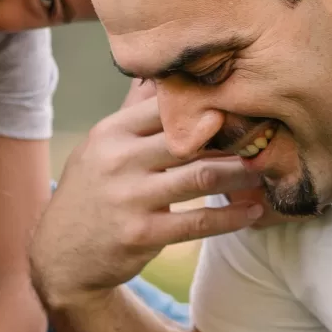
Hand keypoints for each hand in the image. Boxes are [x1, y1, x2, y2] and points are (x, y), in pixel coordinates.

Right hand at [32, 84, 267, 306]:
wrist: (60, 258)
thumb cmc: (91, 194)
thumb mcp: (100, 148)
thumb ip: (132, 115)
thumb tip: (156, 73)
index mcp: (111, 132)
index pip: (168, 105)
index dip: (209, 103)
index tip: (244, 103)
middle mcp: (119, 160)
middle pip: (191, 136)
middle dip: (235, 134)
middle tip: (270, 132)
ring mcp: (129, 198)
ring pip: (203, 175)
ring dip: (242, 172)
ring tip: (268, 168)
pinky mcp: (141, 234)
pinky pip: (198, 222)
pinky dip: (231, 216)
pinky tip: (253, 210)